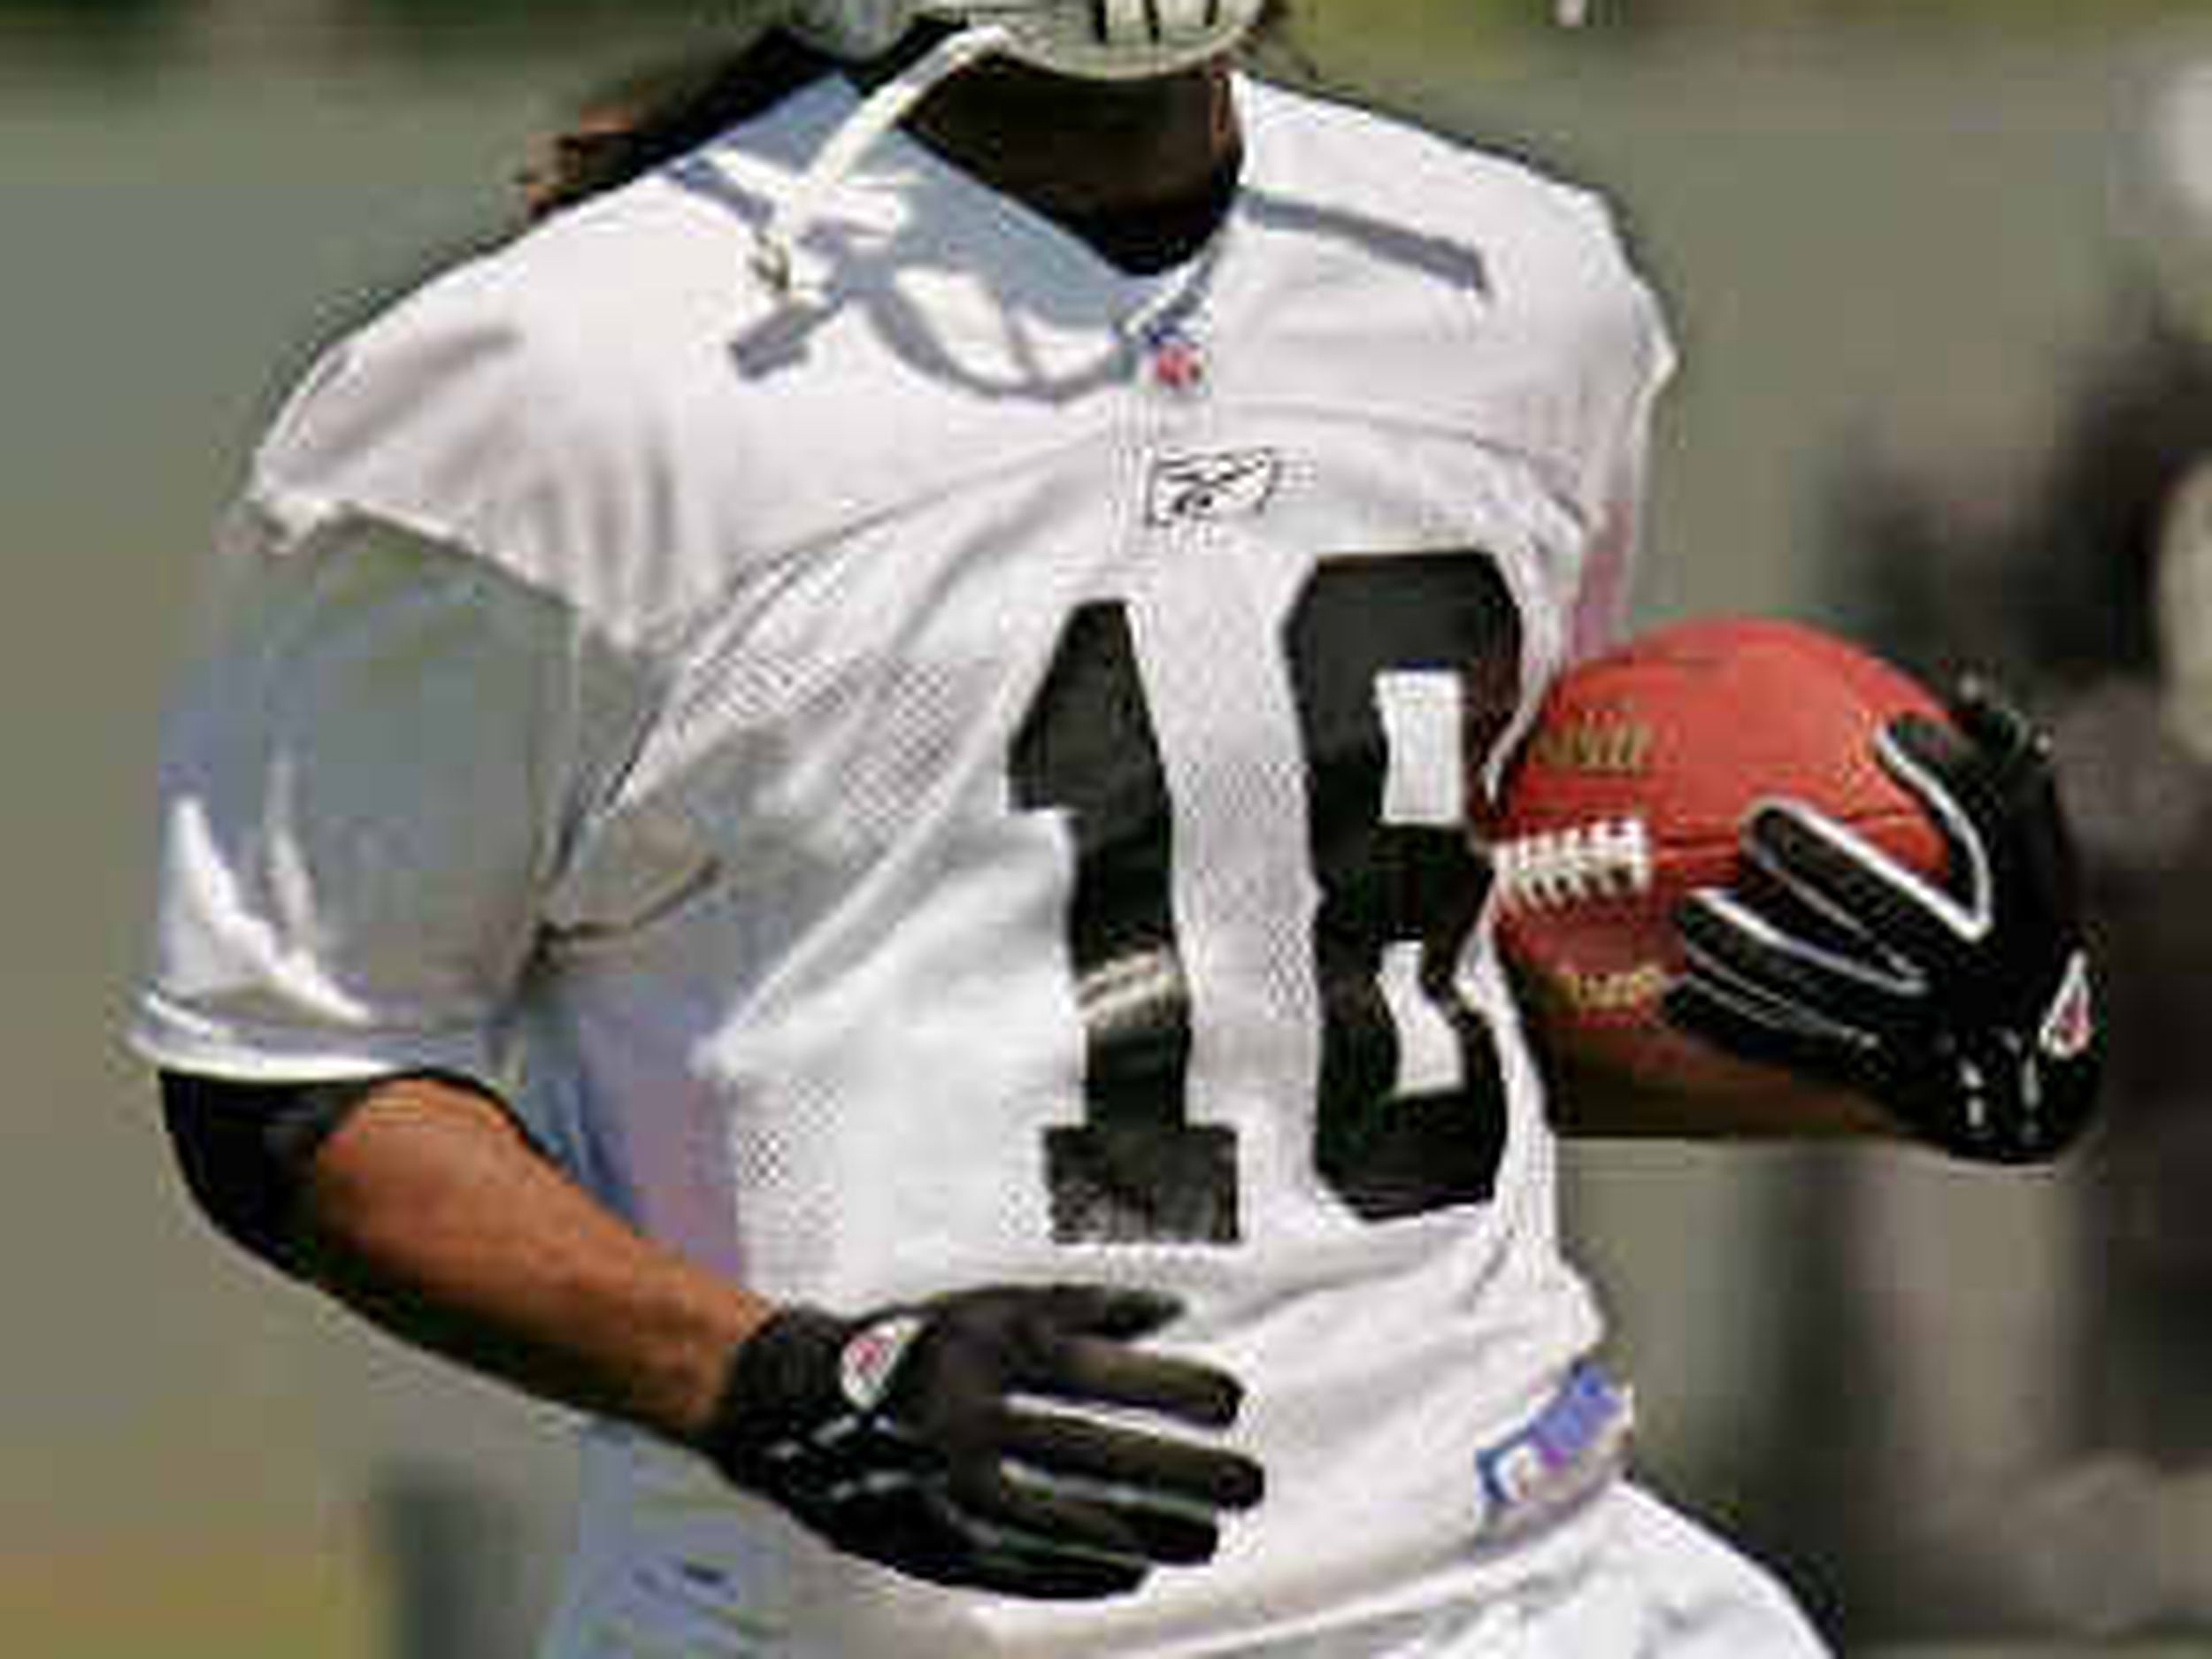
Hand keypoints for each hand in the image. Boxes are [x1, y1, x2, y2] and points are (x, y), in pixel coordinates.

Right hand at [702, 1284, 1262, 1597]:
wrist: (802, 1405)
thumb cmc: (918, 1343)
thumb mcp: (989, 1304)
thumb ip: (1078, 1306)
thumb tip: (1171, 1312)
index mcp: (984, 1348)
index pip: (1095, 1370)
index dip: (1168, 1387)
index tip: (1232, 1402)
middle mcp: (966, 1416)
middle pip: (1092, 1451)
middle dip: (1178, 1472)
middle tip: (1248, 1483)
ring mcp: (946, 1484)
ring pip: (1062, 1518)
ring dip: (1145, 1531)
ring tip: (1207, 1538)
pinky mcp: (929, 1538)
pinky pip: (1017, 1564)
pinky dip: (1079, 1570)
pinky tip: (1134, 1570)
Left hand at [1664, 678, 2101, 1162]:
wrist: (2033, 1098)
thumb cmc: (2014, 947)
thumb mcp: (2035, 880)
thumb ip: (2005, 796)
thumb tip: (1971, 689)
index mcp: (2037, 916)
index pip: (2004, 837)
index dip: (1952, 779)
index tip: (1891, 730)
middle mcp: (1995, 981)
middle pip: (1907, 919)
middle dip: (1831, 869)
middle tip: (1762, 822)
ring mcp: (1941, 1041)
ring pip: (1837, 992)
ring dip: (1755, 953)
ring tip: (1692, 913)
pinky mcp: (1891, 1088)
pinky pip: (1801, 1053)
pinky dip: (1735, 1027)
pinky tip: (1672, 997)